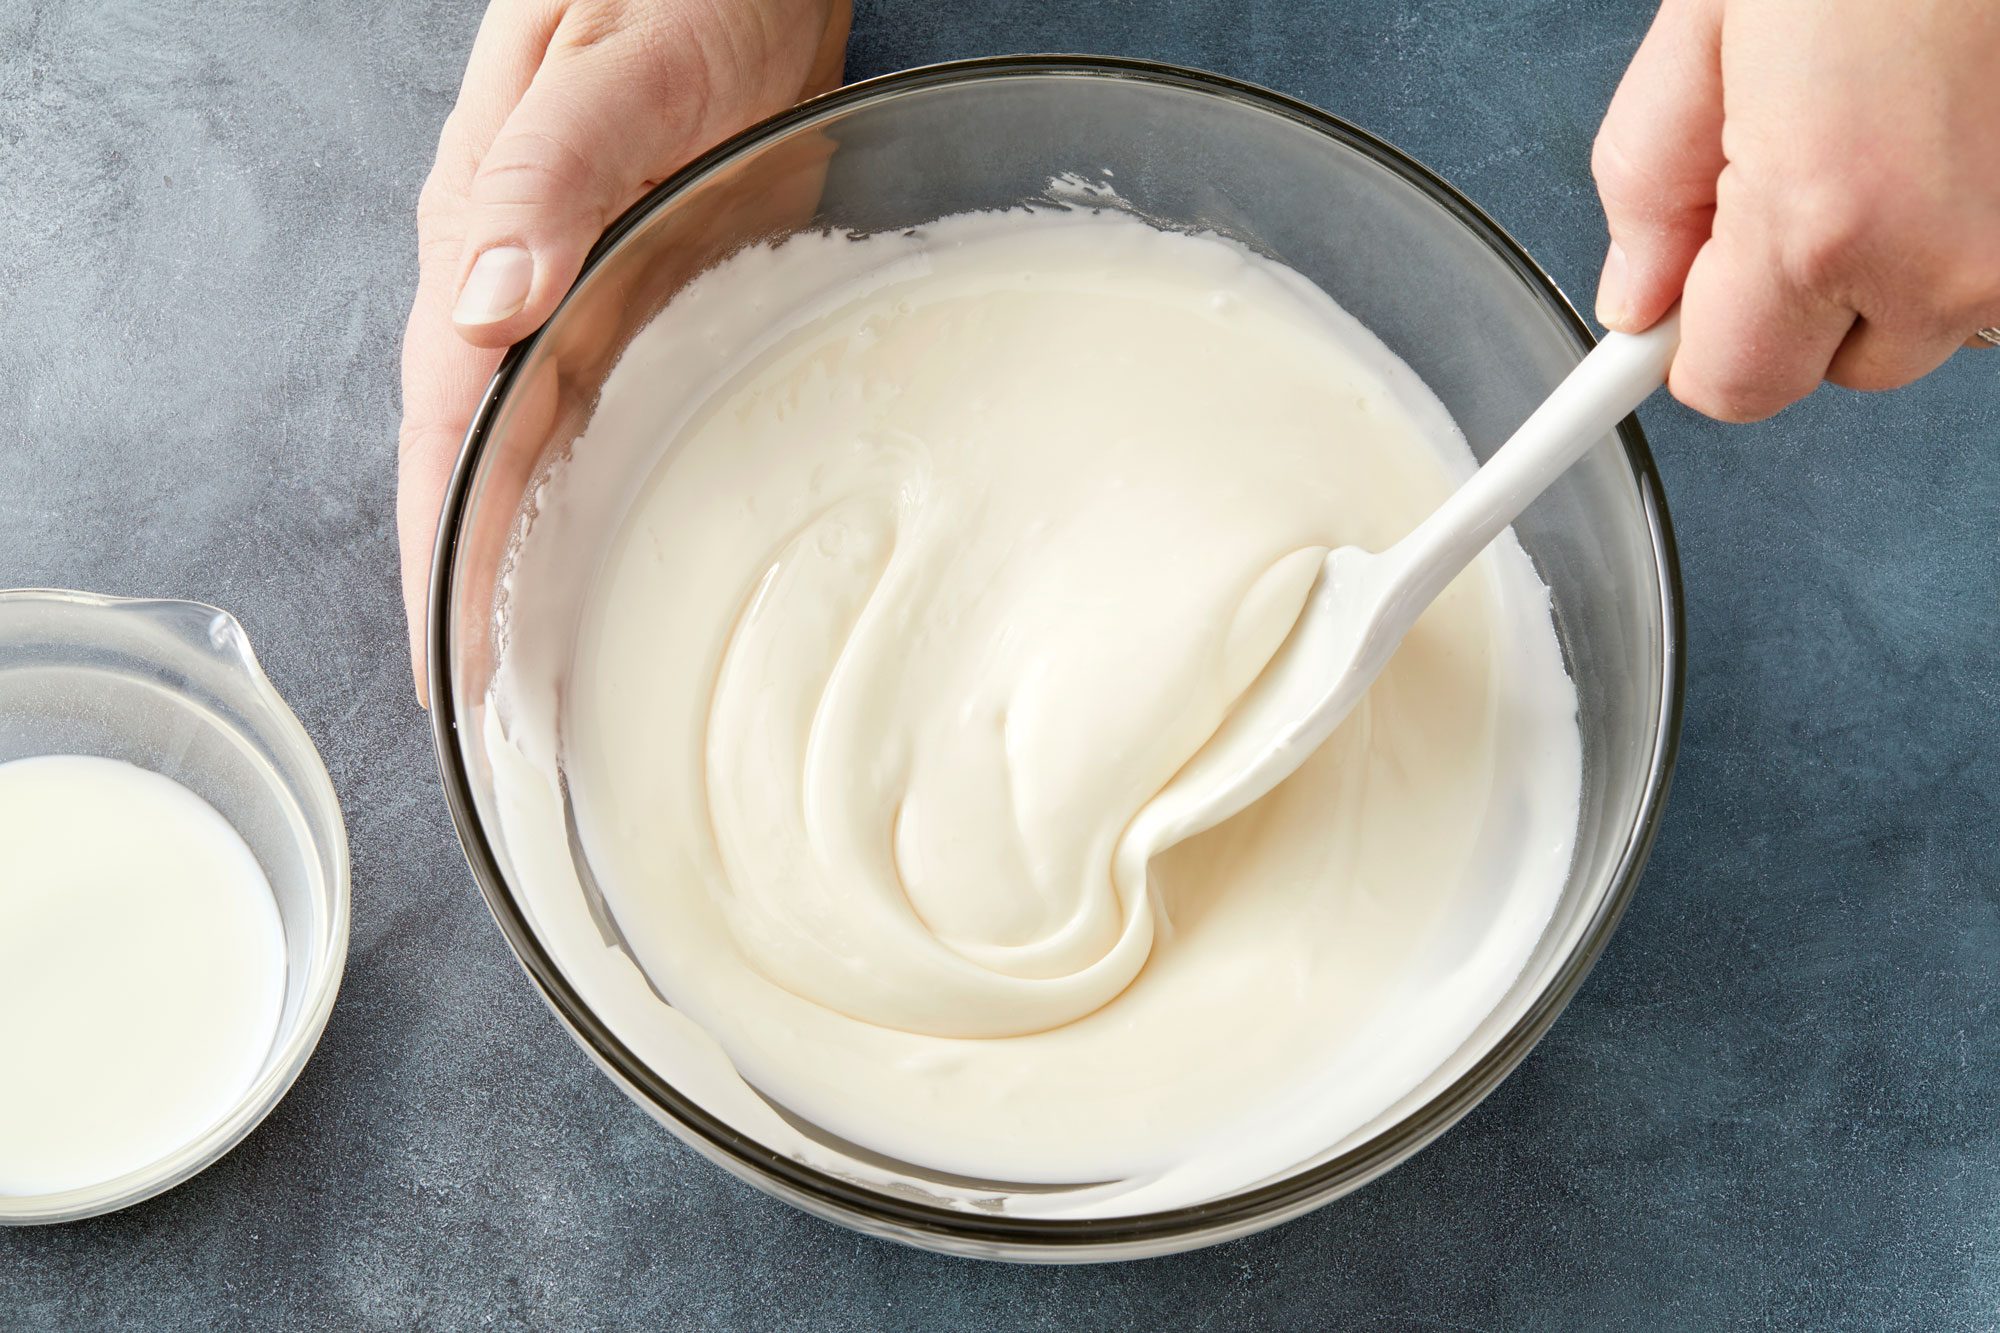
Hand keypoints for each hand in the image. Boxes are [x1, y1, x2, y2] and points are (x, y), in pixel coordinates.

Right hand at [398, 0, 849, 694]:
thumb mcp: (621, 60)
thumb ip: (553, 166)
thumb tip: (485, 302)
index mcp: (488, 238)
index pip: (445, 428)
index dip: (446, 550)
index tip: (458, 667)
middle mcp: (520, 287)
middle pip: (479, 465)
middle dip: (483, 591)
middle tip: (512, 719)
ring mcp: (580, 299)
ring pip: (543, 458)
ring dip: (541, 564)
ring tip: (561, 684)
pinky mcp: (646, 302)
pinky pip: (614, 426)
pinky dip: (611, 508)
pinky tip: (634, 569)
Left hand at [1592, 0, 1999, 420]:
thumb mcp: (1711, 25)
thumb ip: (1650, 183)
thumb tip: (1636, 296)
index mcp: (1827, 223)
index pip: (1727, 387)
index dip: (1696, 335)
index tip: (1678, 315)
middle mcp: (1946, 264)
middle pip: (1832, 364)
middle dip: (1801, 289)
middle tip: (1806, 151)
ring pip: (1923, 321)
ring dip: (1896, 257)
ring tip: (1896, 119)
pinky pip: (1993, 279)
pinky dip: (1968, 227)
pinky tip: (1958, 131)